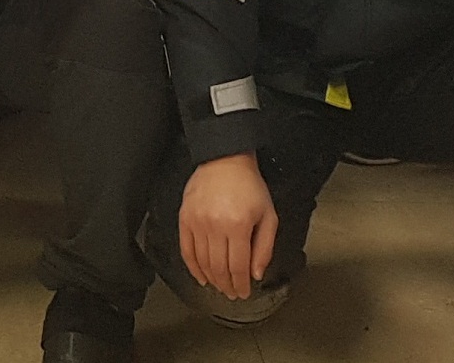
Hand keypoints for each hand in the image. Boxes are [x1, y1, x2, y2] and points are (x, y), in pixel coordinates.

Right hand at [180, 154, 279, 300]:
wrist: (225, 159)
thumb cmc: (249, 186)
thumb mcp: (268, 215)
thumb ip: (265, 247)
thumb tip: (256, 274)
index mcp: (238, 225)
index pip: (238, 267)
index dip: (241, 284)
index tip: (244, 293)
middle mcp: (215, 225)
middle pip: (219, 268)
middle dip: (227, 286)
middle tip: (232, 293)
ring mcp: (197, 222)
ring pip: (203, 262)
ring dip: (212, 279)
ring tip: (219, 286)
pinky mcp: (185, 218)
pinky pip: (186, 249)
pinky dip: (193, 267)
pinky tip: (200, 276)